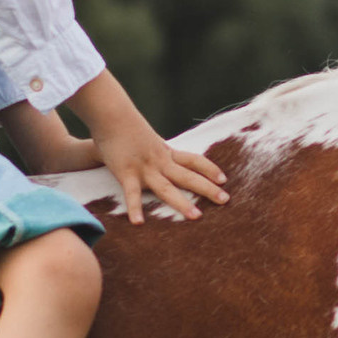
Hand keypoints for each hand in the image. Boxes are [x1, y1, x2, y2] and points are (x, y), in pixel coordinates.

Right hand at [91, 124, 229, 222]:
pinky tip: (139, 223)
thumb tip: (160, 156)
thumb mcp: (147, 139)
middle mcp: (160, 161)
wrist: (112, 114)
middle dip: (207, 189)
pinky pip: (132, 194)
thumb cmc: (126, 126)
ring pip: (166, 188)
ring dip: (182, 203)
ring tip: (196, 217)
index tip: (224, 179)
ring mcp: (144, 168)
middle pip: (188, 176)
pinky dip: (134, 208)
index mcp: (166, 152)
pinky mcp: (126, 173)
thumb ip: (155, 150)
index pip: (193, 160)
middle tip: (226, 200)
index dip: (209, 169)